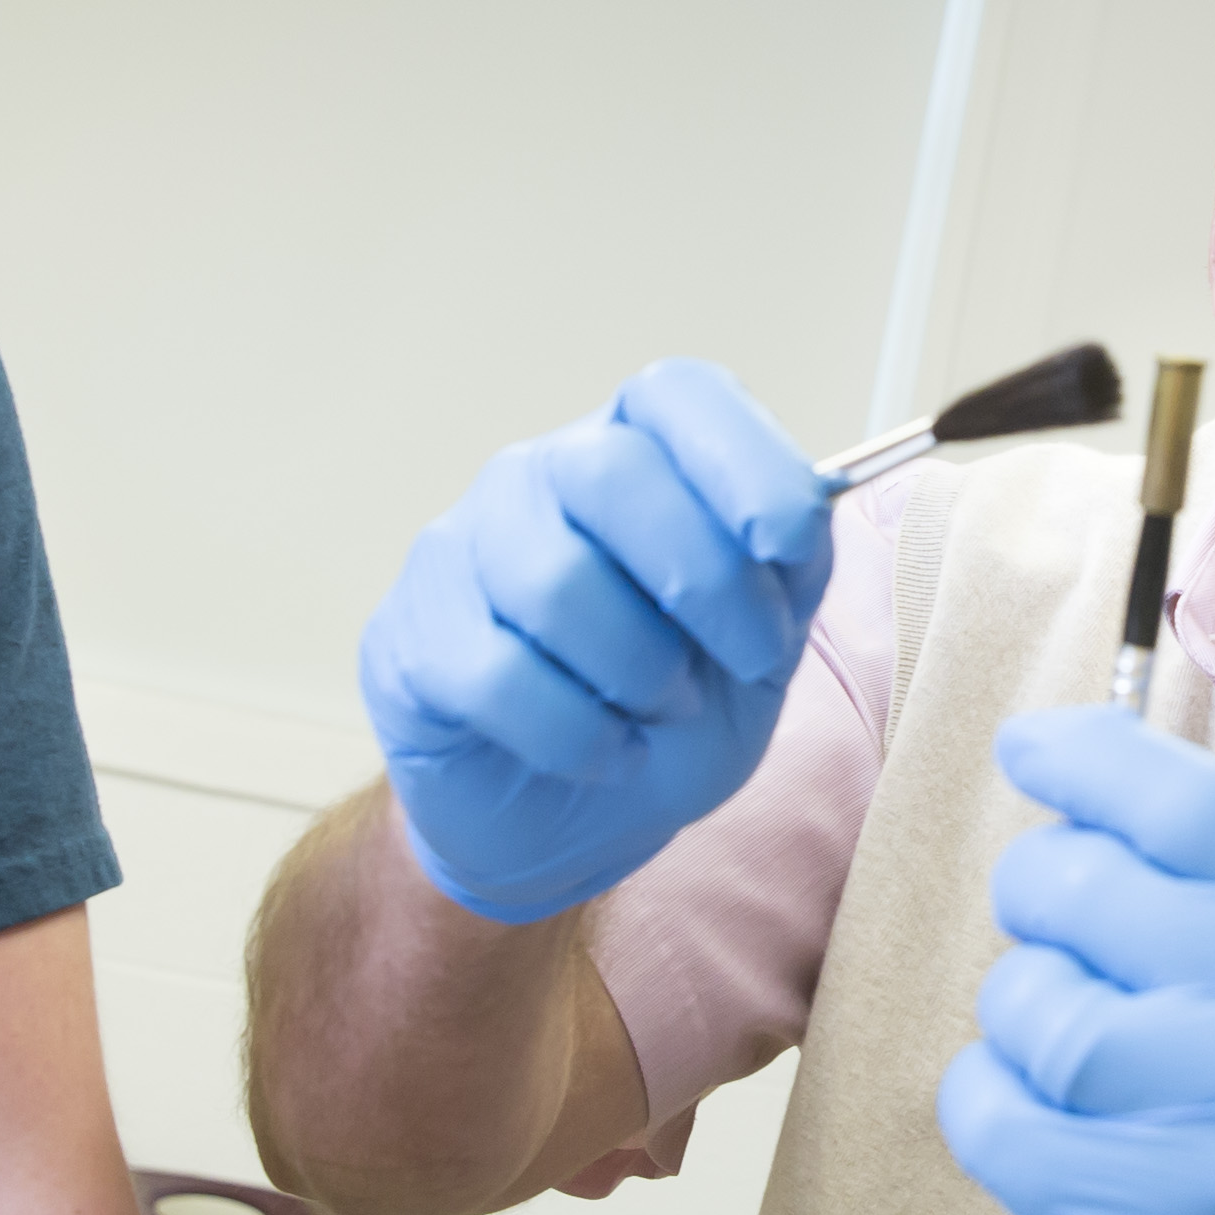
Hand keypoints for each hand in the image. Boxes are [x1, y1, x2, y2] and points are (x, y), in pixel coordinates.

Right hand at [357, 361, 833, 927]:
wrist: (573, 821)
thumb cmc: (667, 711)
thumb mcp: (761, 643)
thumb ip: (790, 569)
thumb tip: (804, 514)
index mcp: (633, 452)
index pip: (676, 394)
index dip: (743, 460)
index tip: (790, 543)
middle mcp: (538, 477)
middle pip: (611, 472)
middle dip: (704, 580)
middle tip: (748, 660)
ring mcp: (460, 550)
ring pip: (553, 580)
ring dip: (640, 670)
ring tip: (661, 712)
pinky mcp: (410, 640)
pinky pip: (496, 675)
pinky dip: (577, 734)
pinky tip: (604, 753)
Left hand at [936, 705, 1214, 1214]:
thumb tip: (1078, 799)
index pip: (1180, 799)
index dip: (1081, 758)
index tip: (1028, 750)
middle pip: (1073, 887)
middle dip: (1043, 902)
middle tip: (1072, 949)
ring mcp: (1210, 1126)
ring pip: (1022, 999)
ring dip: (1025, 1020)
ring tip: (1087, 1066)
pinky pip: (986, 1108)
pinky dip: (993, 1106)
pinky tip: (1051, 1130)